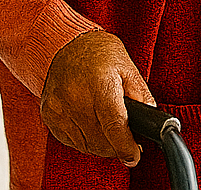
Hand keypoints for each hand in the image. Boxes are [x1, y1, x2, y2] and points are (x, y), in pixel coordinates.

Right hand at [41, 30, 154, 166]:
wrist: (65, 43)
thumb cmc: (98, 53)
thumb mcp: (128, 69)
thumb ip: (142, 97)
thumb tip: (150, 124)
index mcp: (100, 83)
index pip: (114, 126)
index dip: (126, 147)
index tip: (134, 156)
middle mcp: (75, 97)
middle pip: (101, 142)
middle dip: (117, 145)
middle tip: (126, 137)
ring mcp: (59, 108)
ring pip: (87, 146)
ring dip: (102, 144)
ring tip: (109, 127)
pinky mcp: (49, 115)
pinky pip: (72, 141)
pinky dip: (86, 139)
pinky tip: (91, 123)